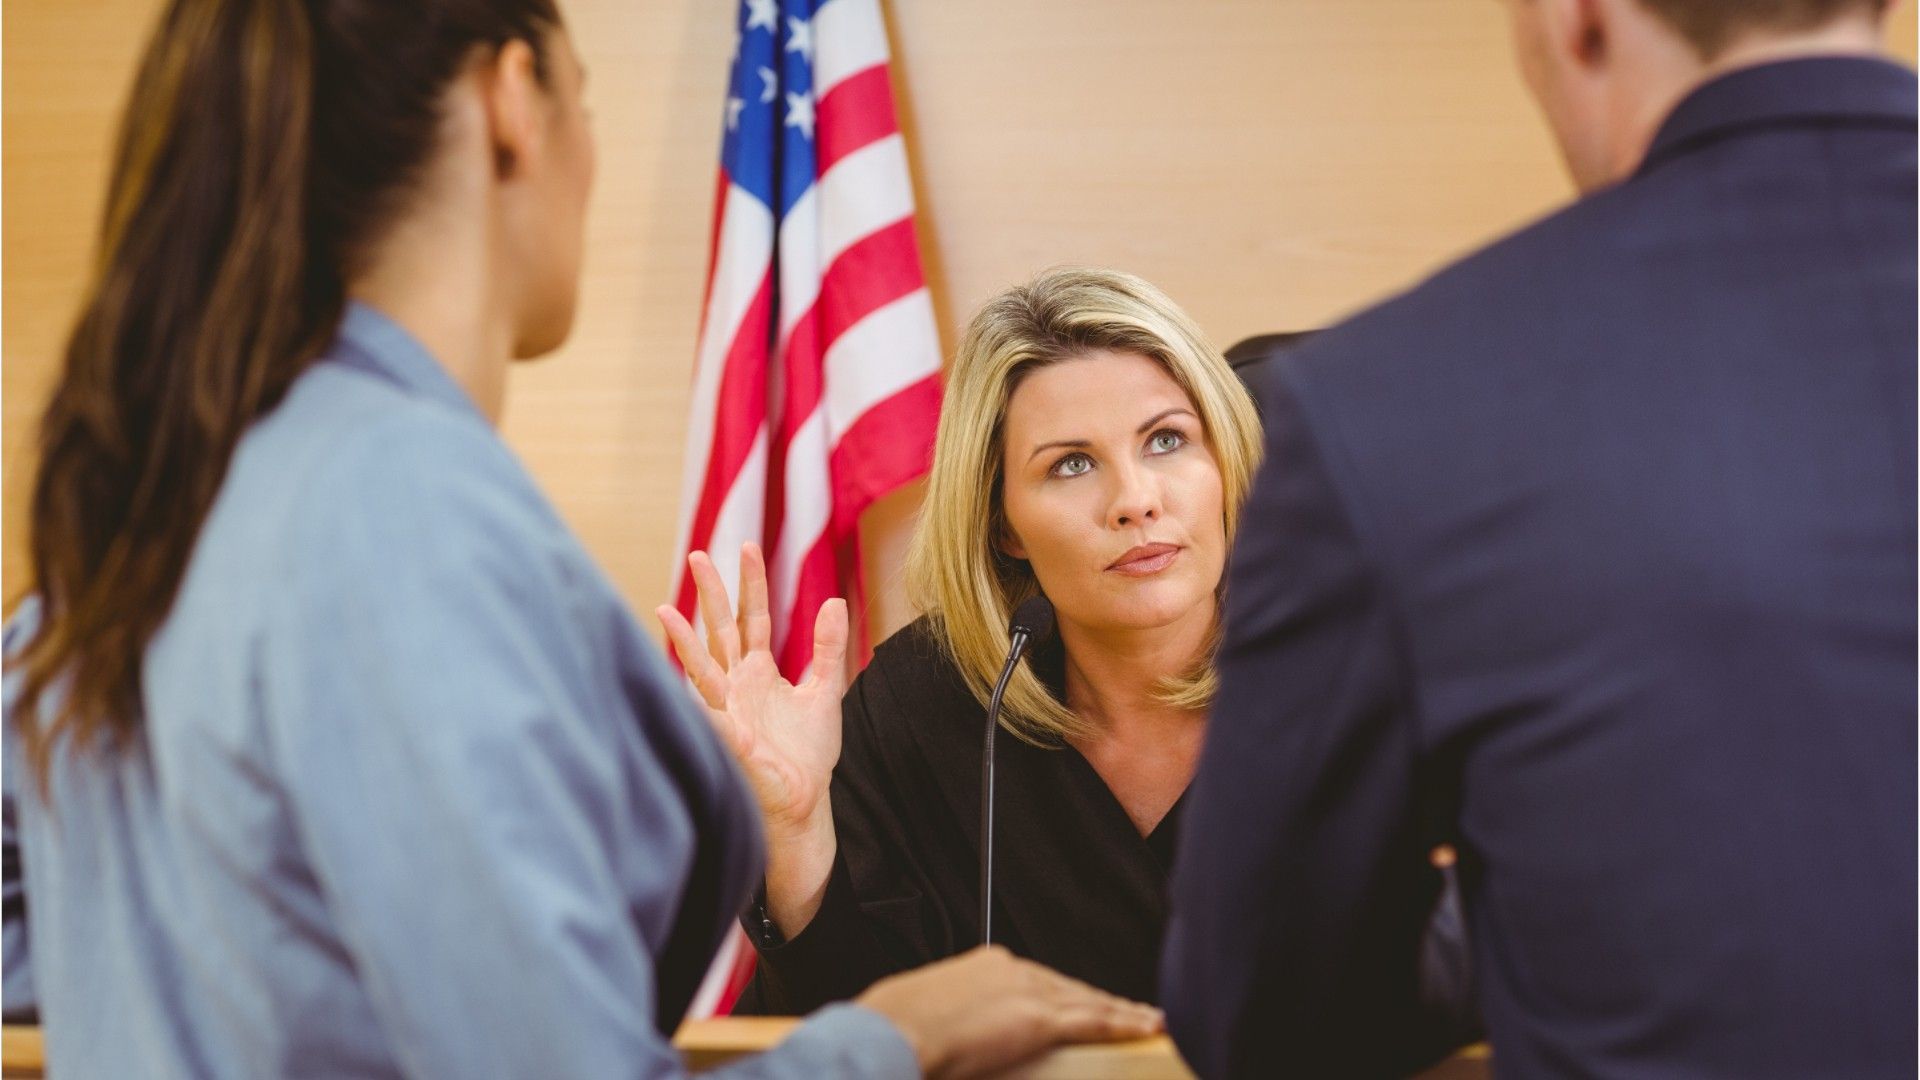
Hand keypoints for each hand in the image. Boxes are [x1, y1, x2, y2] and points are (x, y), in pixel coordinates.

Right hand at [657, 543, 847, 833]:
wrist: (804, 800)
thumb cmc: (809, 752)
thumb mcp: (826, 690)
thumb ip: (828, 648)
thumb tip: (834, 600)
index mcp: (759, 671)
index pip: (752, 617)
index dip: (750, 584)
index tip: (748, 547)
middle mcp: (737, 684)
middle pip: (721, 630)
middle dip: (710, 594)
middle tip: (697, 554)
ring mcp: (728, 709)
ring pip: (702, 666)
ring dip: (683, 640)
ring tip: (664, 609)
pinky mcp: (729, 738)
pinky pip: (711, 714)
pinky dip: (700, 697)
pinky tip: (680, 674)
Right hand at [856, 946, 1164, 1079]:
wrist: (892, 1031)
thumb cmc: (897, 1028)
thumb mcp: (929, 1013)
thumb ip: (957, 1019)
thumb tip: (962, 1037)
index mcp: (986, 965)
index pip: (1040, 980)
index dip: (1067, 995)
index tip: (1082, 1005)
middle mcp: (1012, 969)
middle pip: (1069, 988)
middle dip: (1099, 1003)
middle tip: (1130, 1013)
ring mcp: (1028, 991)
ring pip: (1088, 1002)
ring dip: (1120, 1012)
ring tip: (1147, 1020)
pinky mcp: (1039, 1018)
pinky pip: (1095, 1021)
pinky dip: (1125, 1023)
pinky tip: (1148, 1025)